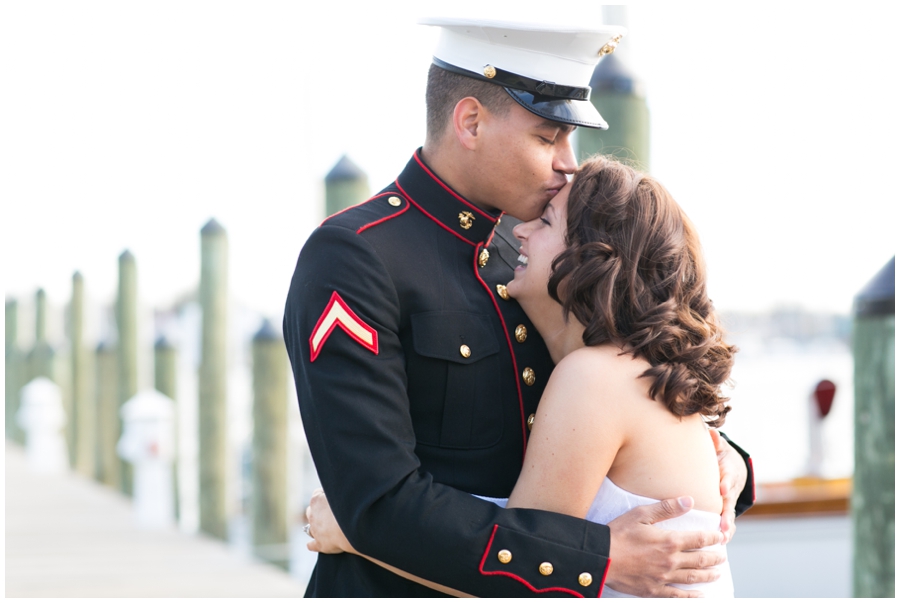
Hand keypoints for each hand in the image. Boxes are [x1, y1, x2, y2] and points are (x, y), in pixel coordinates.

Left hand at [305, 488, 355, 554]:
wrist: (352, 527)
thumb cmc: (350, 507)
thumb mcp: (344, 492)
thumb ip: (339, 490)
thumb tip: (340, 488)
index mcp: (317, 500)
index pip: (317, 493)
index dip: (325, 496)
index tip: (334, 497)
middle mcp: (312, 514)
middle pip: (311, 510)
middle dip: (318, 511)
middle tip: (331, 512)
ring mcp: (315, 530)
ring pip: (309, 526)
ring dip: (314, 526)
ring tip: (324, 527)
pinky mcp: (320, 544)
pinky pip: (312, 545)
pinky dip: (312, 544)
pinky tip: (312, 545)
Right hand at [606, 496, 725, 597]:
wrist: (600, 557)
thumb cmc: (618, 533)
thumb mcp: (641, 514)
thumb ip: (666, 508)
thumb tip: (689, 500)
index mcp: (669, 541)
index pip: (699, 539)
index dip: (713, 538)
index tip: (721, 537)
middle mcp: (670, 561)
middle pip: (700, 561)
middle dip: (714, 558)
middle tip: (723, 558)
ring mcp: (663, 578)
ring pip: (692, 578)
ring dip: (708, 576)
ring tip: (717, 574)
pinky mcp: (654, 590)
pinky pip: (678, 595)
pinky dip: (691, 596)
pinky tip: (700, 595)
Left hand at [709, 429, 747, 541]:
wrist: (735, 467)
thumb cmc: (721, 456)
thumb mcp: (720, 447)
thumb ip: (716, 442)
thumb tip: (712, 432)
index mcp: (728, 472)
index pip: (727, 477)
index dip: (725, 483)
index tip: (722, 489)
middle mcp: (730, 488)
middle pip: (729, 501)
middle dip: (727, 513)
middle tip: (723, 523)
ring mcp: (730, 500)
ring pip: (729, 514)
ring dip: (727, 526)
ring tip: (723, 538)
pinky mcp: (726, 508)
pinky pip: (727, 521)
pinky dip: (726, 531)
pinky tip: (721, 542)